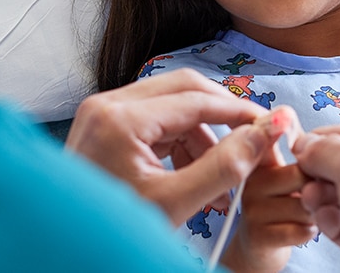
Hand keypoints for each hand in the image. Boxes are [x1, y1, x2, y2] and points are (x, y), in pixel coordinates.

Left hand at [66, 69, 284, 223]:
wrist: (67, 252)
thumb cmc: (113, 233)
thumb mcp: (176, 203)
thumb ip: (225, 166)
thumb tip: (265, 134)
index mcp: (119, 119)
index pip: (195, 100)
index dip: (239, 113)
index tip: (271, 126)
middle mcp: (106, 104)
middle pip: (183, 88)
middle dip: (222, 116)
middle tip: (253, 140)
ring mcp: (102, 113)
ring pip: (171, 104)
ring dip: (202, 135)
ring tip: (224, 180)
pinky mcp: (104, 126)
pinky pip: (155, 120)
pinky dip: (181, 143)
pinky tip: (198, 176)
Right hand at [220, 110, 315, 272]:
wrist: (258, 251)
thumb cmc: (281, 207)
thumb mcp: (286, 175)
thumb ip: (297, 152)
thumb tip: (306, 125)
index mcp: (255, 157)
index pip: (266, 133)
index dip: (277, 123)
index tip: (287, 115)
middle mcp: (247, 178)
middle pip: (302, 173)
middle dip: (318, 187)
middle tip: (313, 195)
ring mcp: (250, 207)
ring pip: (306, 204)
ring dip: (317, 214)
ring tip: (306, 214)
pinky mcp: (258, 235)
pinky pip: (302, 229)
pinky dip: (310, 232)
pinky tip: (301, 231)